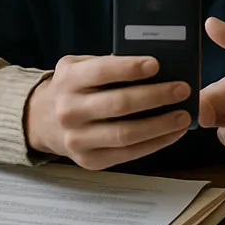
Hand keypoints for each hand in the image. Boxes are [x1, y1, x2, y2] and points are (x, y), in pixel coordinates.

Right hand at [25, 55, 191, 169]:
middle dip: (155, 96)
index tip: (156, 64)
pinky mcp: (90, 161)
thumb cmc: (73, 87)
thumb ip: (107, 63)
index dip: (129, 68)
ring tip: (183, 115)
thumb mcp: (78, 66)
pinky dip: (154, 143)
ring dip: (160, 125)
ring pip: (125, 134)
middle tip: (181, 89)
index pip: (101, 72)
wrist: (42, 121)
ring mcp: (77, 140)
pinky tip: (172, 133)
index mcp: (68, 80)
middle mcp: (69, 110)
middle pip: (118, 104)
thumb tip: (153, 64)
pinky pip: (128, 154)